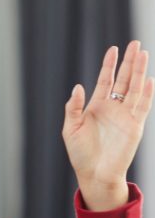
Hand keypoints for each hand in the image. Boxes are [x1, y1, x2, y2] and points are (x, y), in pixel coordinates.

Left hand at [63, 41, 152, 210]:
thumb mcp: (71, 128)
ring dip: (139, 72)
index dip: (109, 65)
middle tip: (135, 44)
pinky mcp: (135, 126)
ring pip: (134, 89)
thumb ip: (74, 108)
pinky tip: (148, 80)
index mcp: (96, 107)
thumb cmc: (81, 154)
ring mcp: (125, 116)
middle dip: (129, 62)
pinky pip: (142, 107)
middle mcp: (113, 108)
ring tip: (143, 54)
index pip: (106, 80)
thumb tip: (78, 86)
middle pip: (123, 80)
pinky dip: (146, 94)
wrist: (94, 173)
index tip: (113, 49)